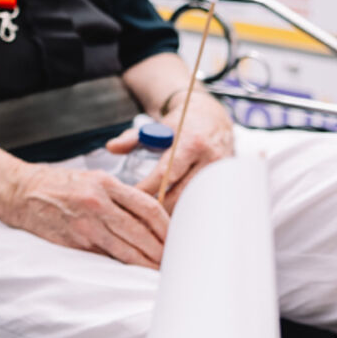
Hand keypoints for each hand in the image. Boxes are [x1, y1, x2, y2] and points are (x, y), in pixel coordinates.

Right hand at [2, 162, 169, 267]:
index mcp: (106, 184)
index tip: (177, 238)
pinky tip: (133, 270)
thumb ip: (120, 197)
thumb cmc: (59, 185)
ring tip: (159, 271)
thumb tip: (148, 220)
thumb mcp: (93, 180)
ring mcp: (86, 224)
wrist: (21, 192)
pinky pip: (106, 257)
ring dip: (147, 263)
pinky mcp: (75, 242)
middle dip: (161, 250)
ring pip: (127, 249)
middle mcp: (98, 203)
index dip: (168, 227)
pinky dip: (123, 265)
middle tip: (174, 261)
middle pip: (142, 232)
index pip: (149, 207)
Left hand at [106, 93, 235, 212]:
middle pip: (181, 193)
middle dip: (159, 207)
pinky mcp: (225, 182)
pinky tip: (174, 215)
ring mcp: (220, 172)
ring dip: (173, 212)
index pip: (166, 173)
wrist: (213, 118)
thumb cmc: (180, 125)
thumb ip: (132, 138)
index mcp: (190, 142)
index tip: (130, 198)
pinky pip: (205, 202)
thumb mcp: (156, 126)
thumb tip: (111, 147)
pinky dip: (188, 210)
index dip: (147, 189)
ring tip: (154, 218)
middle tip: (139, 214)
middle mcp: (209, 158)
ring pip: (194, 202)